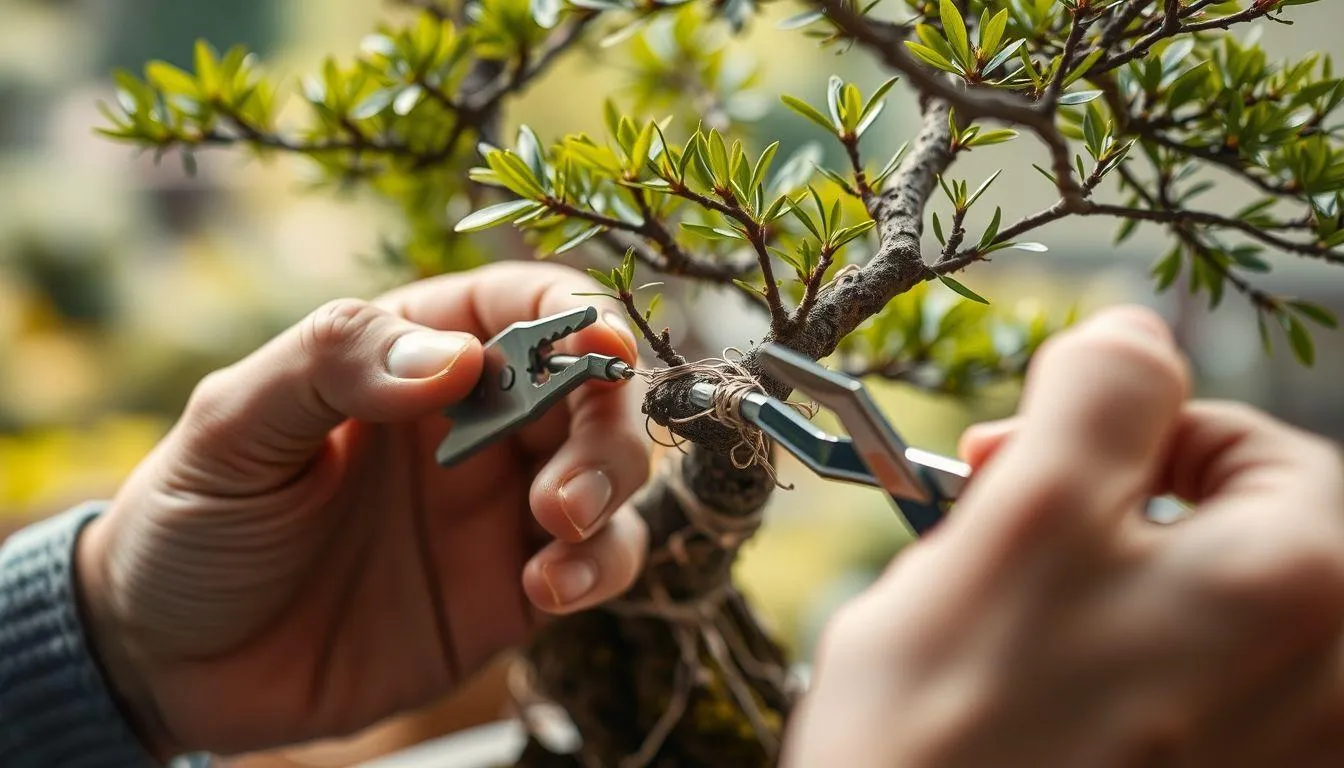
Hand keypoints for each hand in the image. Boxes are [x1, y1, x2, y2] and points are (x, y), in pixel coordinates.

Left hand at [75, 263, 650, 757]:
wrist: (170, 666)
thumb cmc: (191, 522)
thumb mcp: (232, 427)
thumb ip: (333, 365)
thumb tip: (458, 359)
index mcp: (411, 354)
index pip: (523, 305)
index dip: (577, 315)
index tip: (600, 347)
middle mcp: (474, 422)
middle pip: (591, 388)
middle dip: (605, 420)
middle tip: (563, 483)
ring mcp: (499, 507)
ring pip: (612, 472)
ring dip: (609, 488)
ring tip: (556, 525)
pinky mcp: (511, 591)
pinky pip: (594, 564)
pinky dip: (598, 569)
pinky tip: (546, 589)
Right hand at [783, 306, 1343, 767]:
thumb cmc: (949, 734)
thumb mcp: (1019, 524)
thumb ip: (1102, 399)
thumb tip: (1138, 325)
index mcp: (1296, 589)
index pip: (1252, 444)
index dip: (1125, 439)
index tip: (1019, 472)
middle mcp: (1325, 684)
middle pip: (1234, 539)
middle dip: (1112, 521)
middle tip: (1003, 550)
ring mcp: (1281, 754)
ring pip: (1203, 623)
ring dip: (1106, 600)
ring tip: (1007, 637)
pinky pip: (1196, 703)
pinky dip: (1122, 678)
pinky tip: (1039, 710)